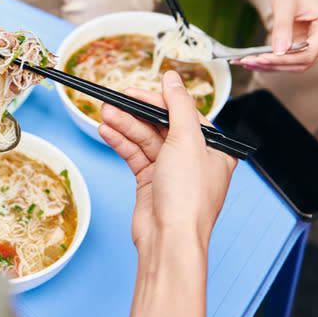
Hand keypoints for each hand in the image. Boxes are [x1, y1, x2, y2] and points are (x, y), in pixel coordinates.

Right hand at [97, 71, 236, 249]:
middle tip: (113, 100)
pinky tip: (106, 132)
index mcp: (213, 147)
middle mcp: (193, 157)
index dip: (158, 100)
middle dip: (135, 113)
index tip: (135, 91)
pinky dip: (121, 143)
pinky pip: (135, 155)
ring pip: (144, 139)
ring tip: (104, 114)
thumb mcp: (187, 140)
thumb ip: (178, 105)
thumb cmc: (188, 196)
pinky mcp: (150, 181)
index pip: (183, 113)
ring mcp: (170, 170)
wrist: (170, 239)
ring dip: (124, 126)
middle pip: (160, 124)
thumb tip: (172, 78)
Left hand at [231, 0, 317, 72]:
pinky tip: (252, 60)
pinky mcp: (305, 46)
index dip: (284, 59)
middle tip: (247, 62)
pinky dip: (271, 61)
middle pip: (301, 62)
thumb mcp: (284, 4)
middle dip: (274, 64)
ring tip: (246, 62)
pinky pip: (289, 59)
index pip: (308, 53)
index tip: (261, 58)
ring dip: (270, 66)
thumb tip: (279, 51)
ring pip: (294, 64)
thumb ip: (283, 28)